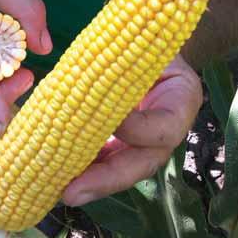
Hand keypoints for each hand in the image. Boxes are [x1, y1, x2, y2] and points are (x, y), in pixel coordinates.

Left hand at [63, 55, 202, 205]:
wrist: (147, 50)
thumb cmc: (146, 44)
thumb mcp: (147, 45)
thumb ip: (132, 61)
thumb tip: (96, 79)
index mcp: (181, 103)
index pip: (164, 129)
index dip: (137, 131)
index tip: (112, 124)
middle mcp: (165, 131)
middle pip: (140, 165)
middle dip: (105, 179)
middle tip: (70, 193)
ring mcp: (143, 142)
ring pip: (119, 171)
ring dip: (88, 182)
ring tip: (57, 192)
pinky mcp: (123, 143)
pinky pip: (105, 161)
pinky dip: (82, 168)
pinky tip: (58, 173)